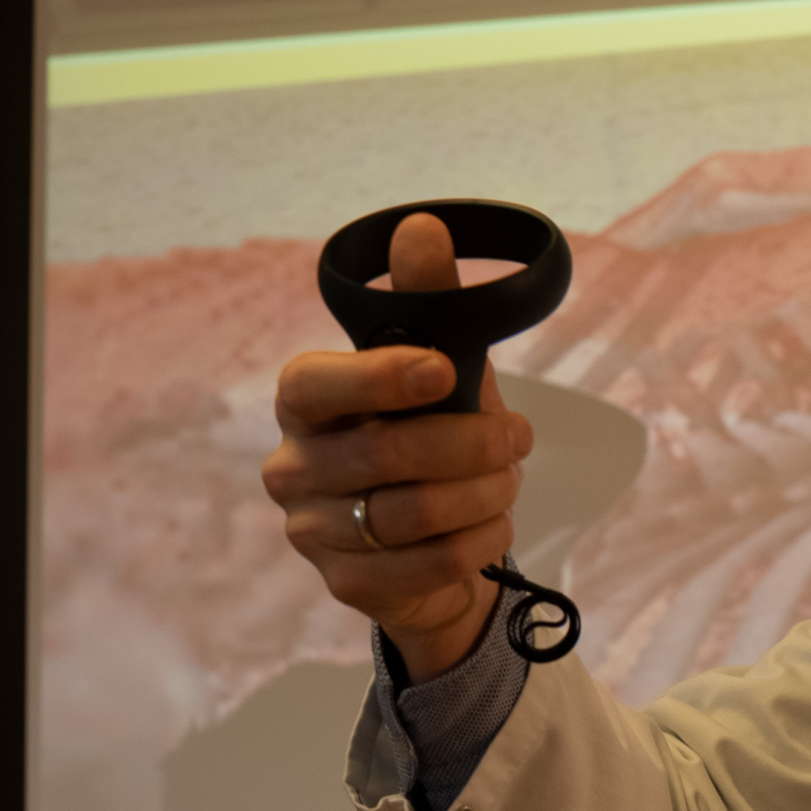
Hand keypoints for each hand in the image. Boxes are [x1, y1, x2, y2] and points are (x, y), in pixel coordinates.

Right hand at [260, 214, 534, 680]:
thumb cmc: (434, 434)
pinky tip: (494, 525)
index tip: (443, 371)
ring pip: (411, 513)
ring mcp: (313, 531)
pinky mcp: (346, 584)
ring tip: (508, 480)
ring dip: (483, 493)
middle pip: (383, 453)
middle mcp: (294, 467)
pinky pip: (428, 565)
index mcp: (305, 402)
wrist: (438, 542)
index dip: (379, 377)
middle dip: (470, 443)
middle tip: (515, 436)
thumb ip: (427, 301)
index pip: (315, 384)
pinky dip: (479, 541)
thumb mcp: (442, 366)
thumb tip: (421, 226)